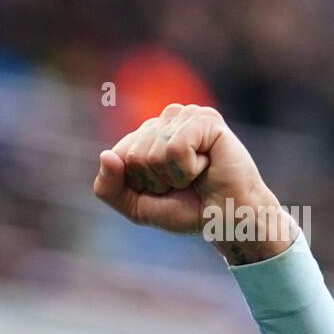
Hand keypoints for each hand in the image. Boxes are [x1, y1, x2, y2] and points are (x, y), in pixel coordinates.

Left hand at [93, 103, 293, 263]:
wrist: (228, 218)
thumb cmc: (187, 209)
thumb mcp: (135, 206)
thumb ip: (109, 188)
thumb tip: (105, 156)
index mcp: (147, 135)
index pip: (117, 155)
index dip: (136, 183)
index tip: (162, 189)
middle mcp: (165, 119)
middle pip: (132, 156)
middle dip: (154, 181)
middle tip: (182, 183)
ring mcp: (186, 115)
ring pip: (152, 153)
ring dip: (172, 176)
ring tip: (195, 174)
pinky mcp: (205, 119)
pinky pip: (175, 149)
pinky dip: (188, 169)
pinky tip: (206, 166)